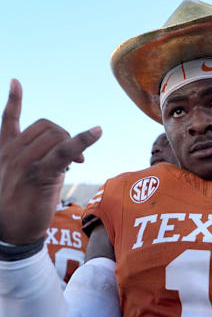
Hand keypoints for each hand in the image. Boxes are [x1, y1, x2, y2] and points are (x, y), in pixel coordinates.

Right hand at [0, 79, 101, 244]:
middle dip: (64, 136)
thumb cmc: (19, 203)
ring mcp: (24, 163)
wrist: (10, 232)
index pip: (10, 117)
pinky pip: (63, 151)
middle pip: (46, 126)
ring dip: (73, 144)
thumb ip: (38, 157)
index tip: (16, 83)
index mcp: (3, 149)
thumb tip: (69, 153)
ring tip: (77, 163)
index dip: (15, 101)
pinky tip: (97, 131)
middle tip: (75, 158)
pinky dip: (82, 140)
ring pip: (56, 136)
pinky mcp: (40, 175)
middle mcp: (11, 153)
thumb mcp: (21, 175)